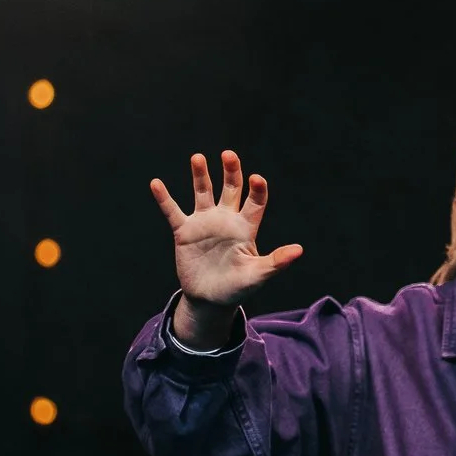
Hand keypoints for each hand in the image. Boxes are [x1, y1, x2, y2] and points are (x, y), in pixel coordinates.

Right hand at [150, 150, 302, 339]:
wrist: (209, 300)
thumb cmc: (237, 288)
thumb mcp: (257, 275)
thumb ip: (276, 262)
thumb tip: (299, 250)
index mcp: (246, 227)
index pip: (255, 202)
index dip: (257, 189)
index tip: (256, 178)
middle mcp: (226, 220)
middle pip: (231, 188)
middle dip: (231, 171)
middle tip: (229, 154)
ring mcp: (204, 224)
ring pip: (203, 192)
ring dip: (200, 175)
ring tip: (198, 157)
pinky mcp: (184, 232)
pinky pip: (173, 211)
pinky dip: (164, 198)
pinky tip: (156, 183)